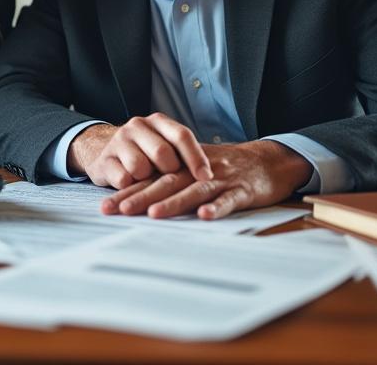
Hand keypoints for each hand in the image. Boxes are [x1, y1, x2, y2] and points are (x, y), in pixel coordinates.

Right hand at [67, 114, 212, 189]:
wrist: (104, 152)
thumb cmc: (145, 154)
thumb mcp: (164, 146)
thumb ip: (183, 154)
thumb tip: (209, 176)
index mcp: (157, 121)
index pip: (182, 135)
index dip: (196, 157)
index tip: (207, 177)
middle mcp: (137, 126)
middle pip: (162, 152)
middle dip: (169, 171)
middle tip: (167, 179)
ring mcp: (119, 141)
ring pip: (140, 167)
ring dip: (146, 180)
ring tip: (144, 179)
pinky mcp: (104, 160)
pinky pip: (123, 180)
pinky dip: (130, 187)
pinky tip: (129, 185)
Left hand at [101, 140, 312, 219]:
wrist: (270, 161)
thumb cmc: (230, 169)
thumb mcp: (197, 170)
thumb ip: (173, 181)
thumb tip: (141, 200)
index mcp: (185, 166)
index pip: (152, 177)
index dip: (129, 190)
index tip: (106, 206)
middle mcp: (199, 171)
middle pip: (166, 182)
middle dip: (140, 196)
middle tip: (116, 210)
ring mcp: (222, 180)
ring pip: (194, 190)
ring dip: (173, 203)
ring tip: (152, 214)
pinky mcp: (244, 190)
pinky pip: (230, 199)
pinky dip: (217, 207)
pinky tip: (204, 216)